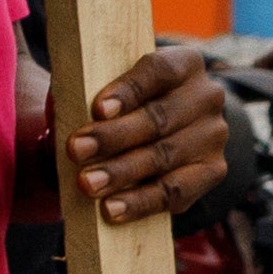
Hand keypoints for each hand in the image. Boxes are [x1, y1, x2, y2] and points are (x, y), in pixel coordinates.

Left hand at [71, 42, 237, 223]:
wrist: (161, 132)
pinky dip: (141, 202)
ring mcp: (213, 136)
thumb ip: (90, 92)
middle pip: (159, 118)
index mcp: (185, 64)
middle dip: (113, 137)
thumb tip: (59, 114)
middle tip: (76, 150)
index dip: (128, 90)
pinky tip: (112, 209)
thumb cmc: (125, 104)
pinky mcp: (212, 172)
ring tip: (87, 184)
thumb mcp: (112, 87)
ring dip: (122, 172)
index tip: (98, 109)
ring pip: (164, 156)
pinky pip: (176, 192)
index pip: (159, 71)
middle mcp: (206, 97)